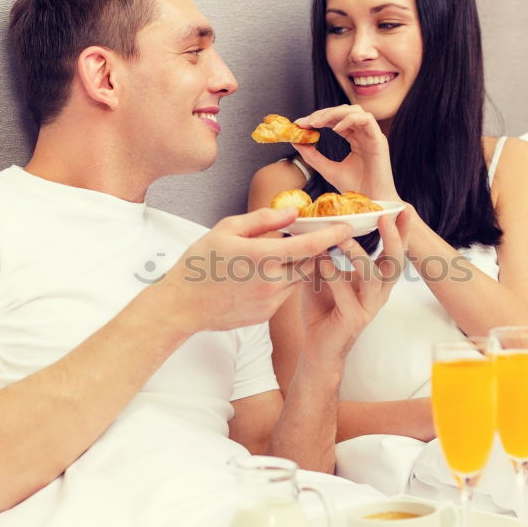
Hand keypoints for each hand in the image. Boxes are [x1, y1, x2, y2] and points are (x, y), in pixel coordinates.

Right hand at [161, 207, 352, 333]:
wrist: (181, 306)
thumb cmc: (199, 263)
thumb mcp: (226, 230)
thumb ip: (263, 219)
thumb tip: (293, 212)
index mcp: (261, 256)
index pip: (309, 245)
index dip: (332, 235)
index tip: (346, 226)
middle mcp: (270, 281)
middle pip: (310, 263)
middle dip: (316, 250)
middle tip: (313, 237)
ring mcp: (269, 301)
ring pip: (298, 279)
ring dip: (297, 266)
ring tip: (280, 255)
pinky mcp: (266, 314)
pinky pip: (285, 294)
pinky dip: (282, 282)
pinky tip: (261, 276)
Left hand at [294, 104, 399, 200]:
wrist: (372, 203)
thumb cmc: (355, 189)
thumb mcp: (328, 170)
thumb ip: (312, 156)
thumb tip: (295, 141)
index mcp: (355, 139)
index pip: (336, 120)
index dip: (318, 118)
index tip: (300, 124)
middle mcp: (364, 134)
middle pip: (344, 111)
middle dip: (323, 113)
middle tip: (306, 122)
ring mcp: (372, 136)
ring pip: (355, 110)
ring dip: (334, 113)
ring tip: (317, 123)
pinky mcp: (380, 140)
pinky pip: (366, 119)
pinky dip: (349, 120)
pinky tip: (335, 129)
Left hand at [298, 209, 408, 364]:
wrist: (318, 346)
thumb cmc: (324, 306)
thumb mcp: (325, 272)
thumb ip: (326, 250)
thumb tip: (318, 223)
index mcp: (378, 279)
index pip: (395, 251)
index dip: (401, 231)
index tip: (403, 208)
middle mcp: (379, 292)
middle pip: (395, 262)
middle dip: (393, 238)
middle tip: (385, 217)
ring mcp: (368, 306)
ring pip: (372, 277)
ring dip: (358, 255)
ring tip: (341, 239)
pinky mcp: (354, 319)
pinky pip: (346, 295)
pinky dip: (333, 276)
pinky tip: (322, 264)